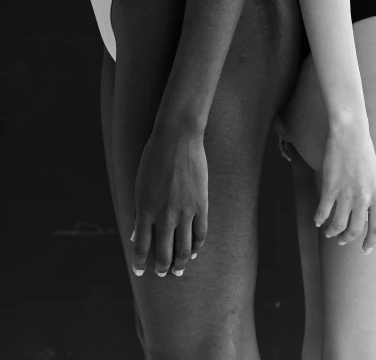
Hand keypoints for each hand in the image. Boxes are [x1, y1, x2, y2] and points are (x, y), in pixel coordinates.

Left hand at [131, 122, 207, 277]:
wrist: (177, 138)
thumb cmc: (153, 157)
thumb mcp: (139, 184)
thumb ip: (139, 210)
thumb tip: (138, 233)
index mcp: (145, 210)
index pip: (141, 247)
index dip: (140, 263)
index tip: (139, 272)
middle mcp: (164, 215)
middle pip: (163, 253)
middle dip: (161, 267)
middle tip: (162, 274)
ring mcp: (185, 211)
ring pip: (184, 248)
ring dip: (180, 263)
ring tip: (179, 270)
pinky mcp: (201, 204)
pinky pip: (201, 233)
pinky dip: (197, 246)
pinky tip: (195, 252)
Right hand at [315, 120, 375, 253]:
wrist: (350, 134)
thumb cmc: (363, 151)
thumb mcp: (374, 176)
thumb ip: (371, 195)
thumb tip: (363, 212)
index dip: (370, 242)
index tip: (365, 249)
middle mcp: (363, 198)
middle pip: (355, 230)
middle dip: (347, 239)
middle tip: (341, 240)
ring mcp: (346, 194)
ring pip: (338, 224)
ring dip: (332, 232)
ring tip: (328, 232)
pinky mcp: (330, 187)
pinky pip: (323, 211)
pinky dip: (319, 219)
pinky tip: (317, 220)